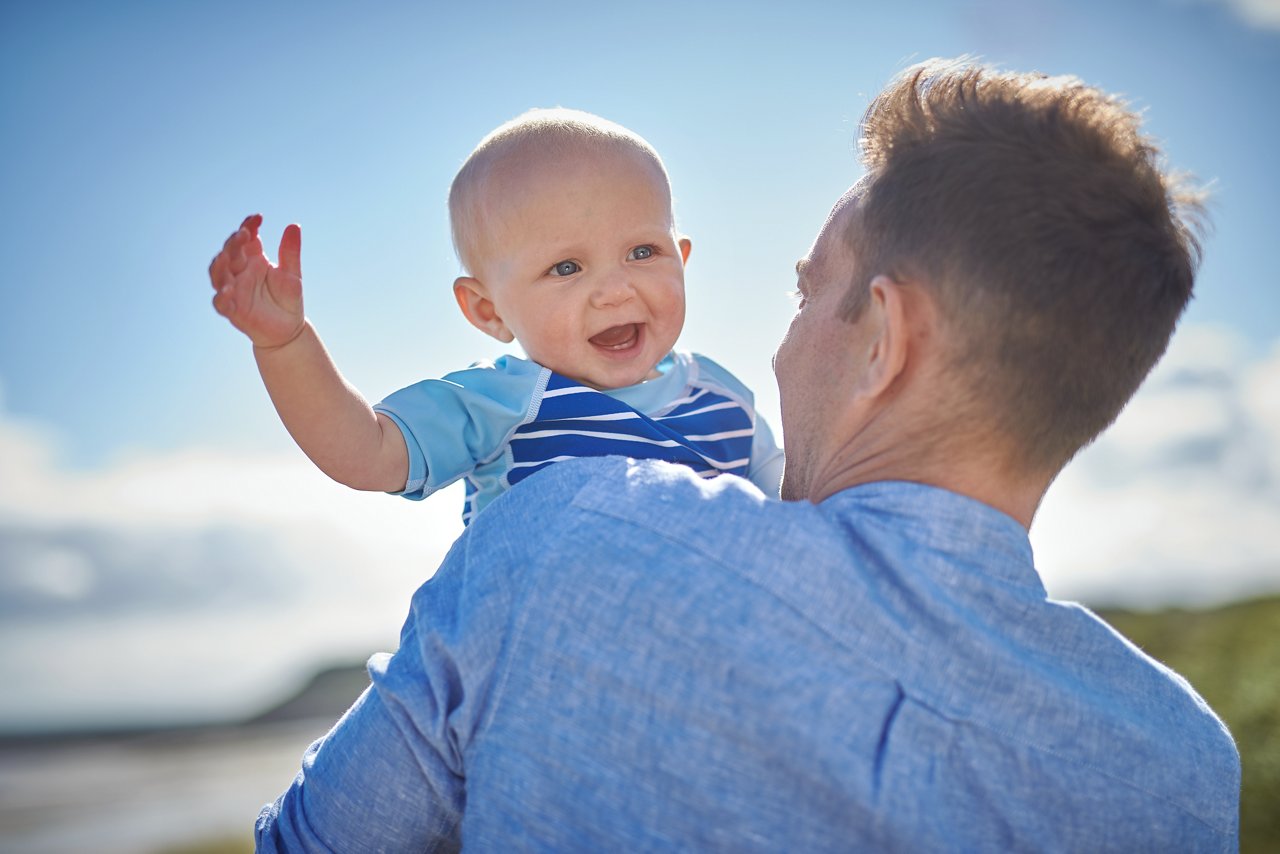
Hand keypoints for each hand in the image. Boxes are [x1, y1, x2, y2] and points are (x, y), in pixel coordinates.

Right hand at [209, 214, 305, 348]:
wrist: (289, 329)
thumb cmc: (288, 299)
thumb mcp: (293, 274)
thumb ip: (290, 252)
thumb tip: (294, 225)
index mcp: (253, 260)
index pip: (246, 239)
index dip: (248, 226)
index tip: (257, 218)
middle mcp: (240, 272)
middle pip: (228, 253)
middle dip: (233, 243)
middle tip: (244, 234)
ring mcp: (234, 291)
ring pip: (218, 275)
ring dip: (220, 266)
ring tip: (227, 257)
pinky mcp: (233, 310)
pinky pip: (221, 303)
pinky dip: (222, 297)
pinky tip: (228, 291)